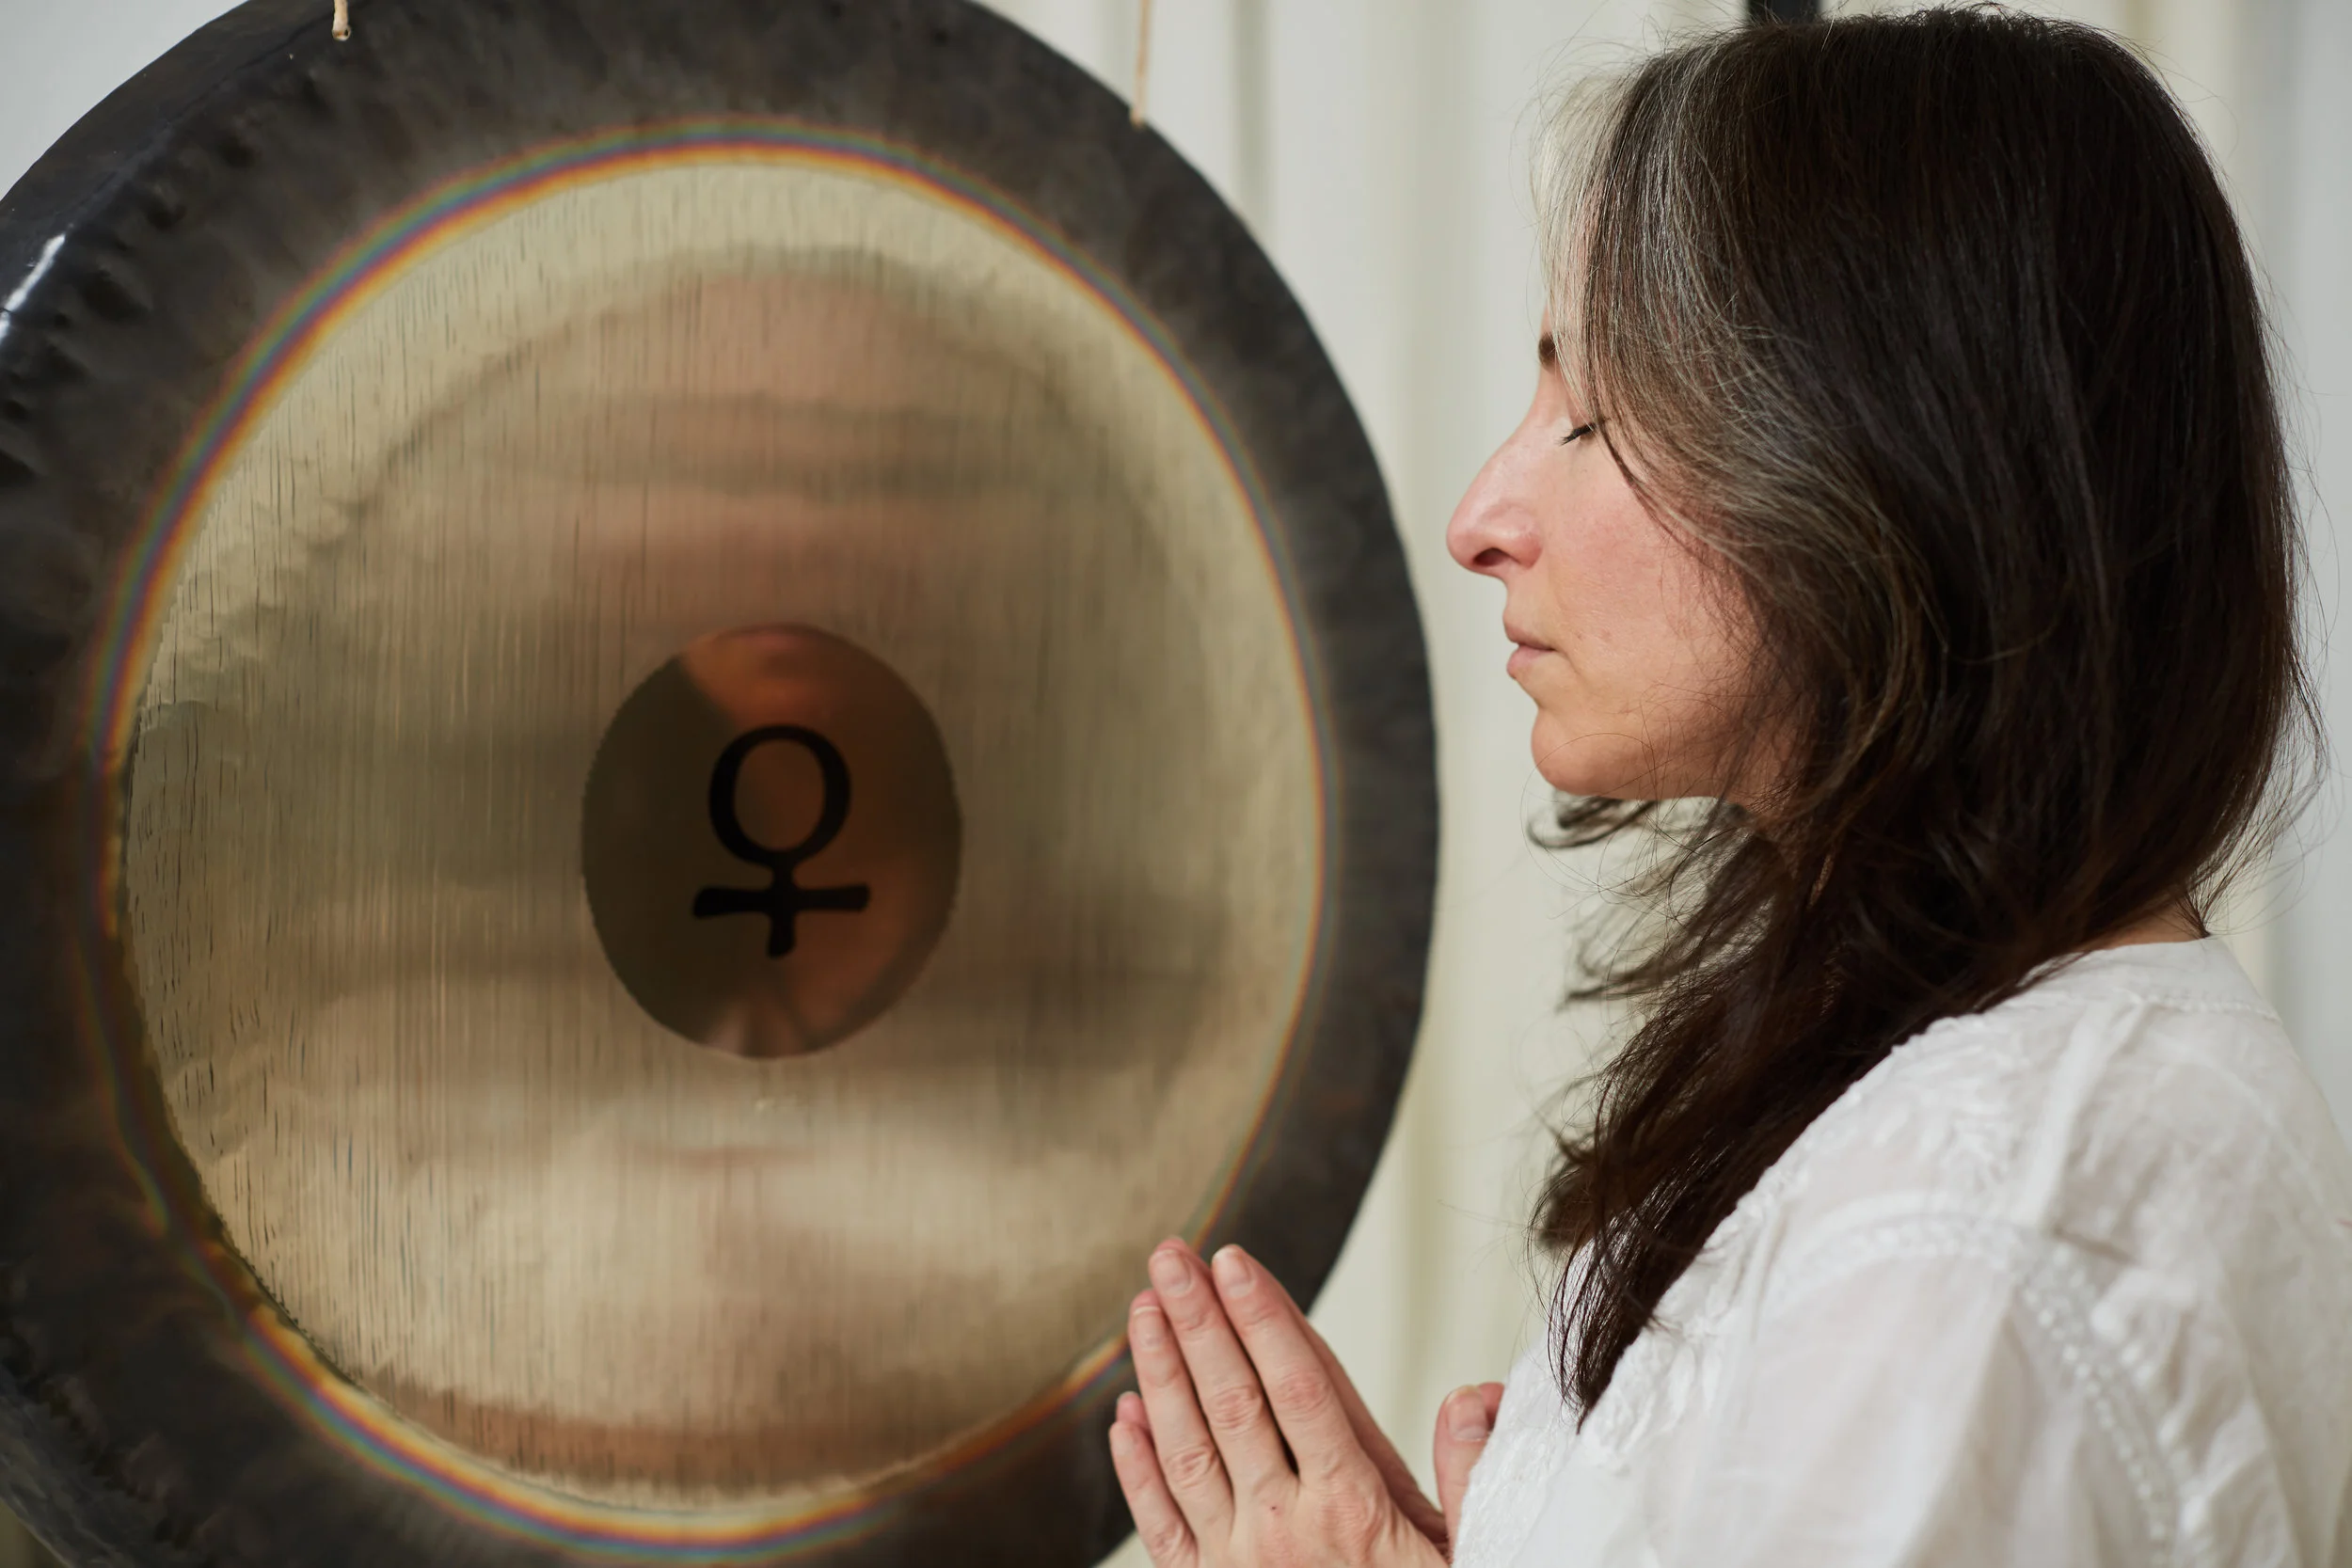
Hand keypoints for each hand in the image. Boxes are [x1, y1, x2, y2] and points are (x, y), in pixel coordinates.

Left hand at [1107, 1239, 1500, 1566]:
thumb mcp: (1476, 1558)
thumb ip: (1472, 1476)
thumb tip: (1472, 1395)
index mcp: (1353, 1511)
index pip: (1299, 1388)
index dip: (1265, 1318)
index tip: (1237, 1262)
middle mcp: (1285, 1530)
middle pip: (1231, 1401)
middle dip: (1198, 1321)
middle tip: (1171, 1256)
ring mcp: (1239, 1565)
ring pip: (1186, 1451)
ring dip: (1159, 1374)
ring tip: (1143, 1309)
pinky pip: (1162, 1526)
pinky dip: (1136, 1469)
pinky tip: (1122, 1417)